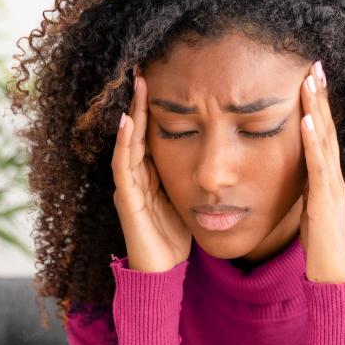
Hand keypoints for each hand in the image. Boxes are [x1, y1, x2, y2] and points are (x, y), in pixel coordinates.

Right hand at [111, 66, 191, 271]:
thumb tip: (221, 156)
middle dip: (140, 102)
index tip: (163, 80)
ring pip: (128, 143)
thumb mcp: (189, 199)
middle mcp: (137, 177)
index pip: (152, 134)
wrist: (162, 274)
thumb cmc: (177, 238)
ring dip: (132, 114)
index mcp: (152, 175)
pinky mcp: (127, 201)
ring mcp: (130, 188)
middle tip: (145, 70)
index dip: (155, 108)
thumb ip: (195, 178)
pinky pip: (123, 167)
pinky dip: (125, 144)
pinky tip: (128, 122)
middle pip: (137, 132)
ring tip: (137, 85)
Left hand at [298, 61, 344, 283]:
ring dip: (319, 108)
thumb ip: (308, 189)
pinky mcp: (326, 201)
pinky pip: (319, 167)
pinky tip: (307, 121)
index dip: (318, 106)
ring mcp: (333, 187)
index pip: (323, 134)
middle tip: (313, 63)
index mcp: (328, 178)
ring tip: (310, 79)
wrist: (335, 276)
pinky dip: (314, 142)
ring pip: (326, 140)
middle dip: (321, 95)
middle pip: (328, 128)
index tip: (309, 78)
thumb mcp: (311, 209)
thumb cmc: (322, 245)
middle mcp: (334, 177)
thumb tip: (300, 174)